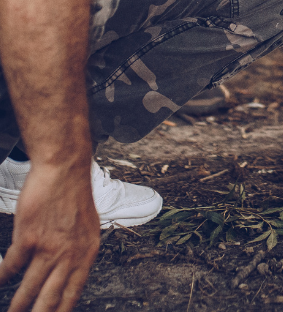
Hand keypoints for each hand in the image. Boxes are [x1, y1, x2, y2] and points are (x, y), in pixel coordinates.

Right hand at [0, 160, 99, 311]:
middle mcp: (70, 255)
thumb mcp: (88, 228)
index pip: (73, 295)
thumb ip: (78, 254)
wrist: (65, 169)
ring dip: (16, 306)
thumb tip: (70, 277)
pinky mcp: (29, 238)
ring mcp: (49, 248)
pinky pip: (10, 269)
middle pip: (50, 299)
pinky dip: (1, 279)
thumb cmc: (74, 197)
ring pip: (28, 290)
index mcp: (87, 254)